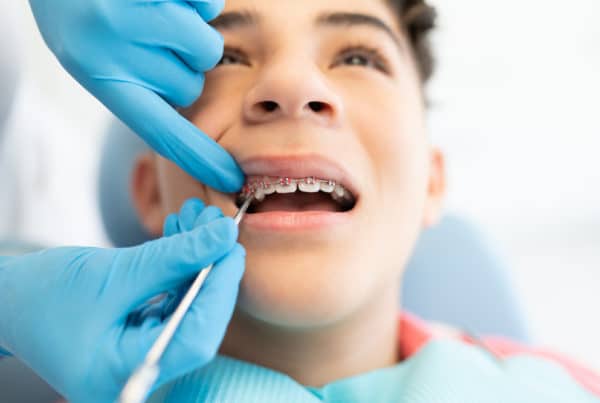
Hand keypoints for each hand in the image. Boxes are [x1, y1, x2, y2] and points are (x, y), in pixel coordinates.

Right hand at [0, 206, 244, 402]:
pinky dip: (179, 269)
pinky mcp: (139, 336)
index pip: (195, 337)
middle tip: (218, 227)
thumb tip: (222, 235)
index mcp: (124, 372)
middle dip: (211, 270)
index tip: (232, 247)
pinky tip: (182, 235)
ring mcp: (140, 355)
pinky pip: (171, 302)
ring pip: (187, 307)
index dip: (221, 290)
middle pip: (196, 322)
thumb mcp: (112, 274)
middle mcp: (138, 372)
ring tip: (197, 218)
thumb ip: (173, 258)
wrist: (7, 300)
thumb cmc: (42, 294)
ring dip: (195, 261)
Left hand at [28, 0, 243, 191]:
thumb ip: (138, 87)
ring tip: (160, 11)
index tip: (227, 178)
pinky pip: (210, 5)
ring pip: (206, 49)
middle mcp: (111, 43)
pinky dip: (200, 1)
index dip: (198, 157)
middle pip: (191, 87)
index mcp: (98, 72)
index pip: (159, 131)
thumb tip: (190, 105)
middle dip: (182, 70)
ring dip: (196, 33)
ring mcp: (132, 9)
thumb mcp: (93, 56)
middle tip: (152, 41)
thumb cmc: (82, 8)